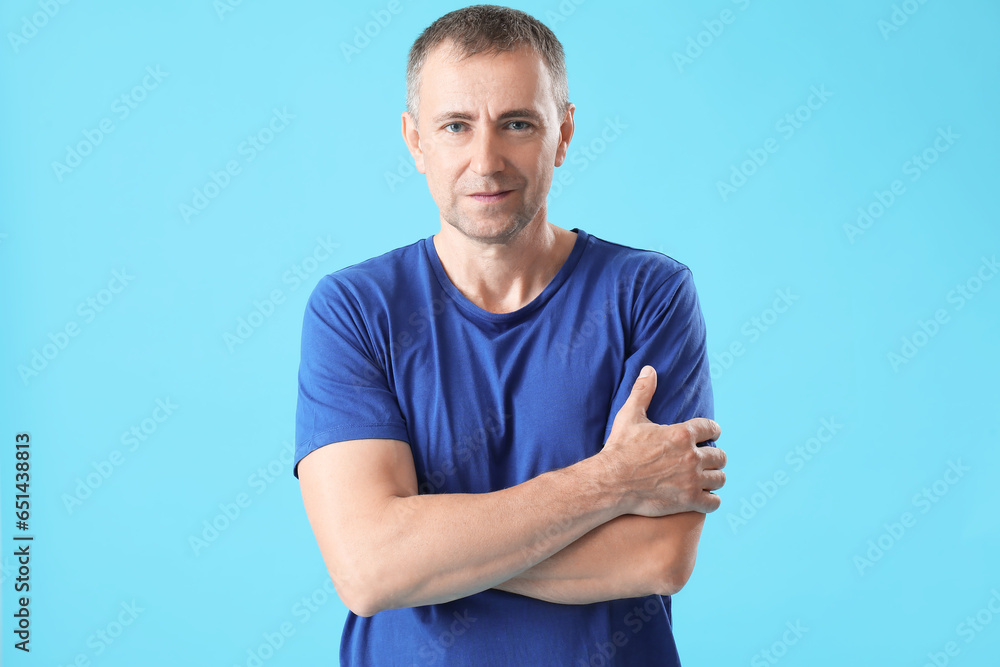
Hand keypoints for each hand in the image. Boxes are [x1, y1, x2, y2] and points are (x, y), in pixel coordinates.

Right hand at [597, 365, 725, 515]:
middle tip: (705, 460)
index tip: (710, 434)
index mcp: (681, 434)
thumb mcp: (629, 416)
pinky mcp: (688, 500)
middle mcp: (691, 456)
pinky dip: (711, 500)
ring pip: (720, 478)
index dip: (712, 430)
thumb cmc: (619, 449)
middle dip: (714, 457)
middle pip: (720, 456)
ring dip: (714, 478)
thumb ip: (643, 392)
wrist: (610, 482)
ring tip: (706, 478)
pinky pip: (714, 502)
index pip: (712, 428)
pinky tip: (703, 497)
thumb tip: (649, 369)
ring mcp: (691, 480)